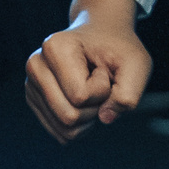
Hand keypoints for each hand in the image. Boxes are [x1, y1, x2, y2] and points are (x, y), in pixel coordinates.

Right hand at [26, 0, 151, 141]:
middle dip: (96, 108)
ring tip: (91, 91)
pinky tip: (83, 101)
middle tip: (99, 84)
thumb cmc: (118, 49)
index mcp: (54, 47)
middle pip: (69, 116)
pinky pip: (61, 132)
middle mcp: (35, 65)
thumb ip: (129, 92)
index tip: (104, 69)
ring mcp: (31, 84)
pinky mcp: (34, 100)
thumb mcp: (137, 64)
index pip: (81, 96)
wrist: (101, 36)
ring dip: (89, 117)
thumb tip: (105, 118)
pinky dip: (80, 125)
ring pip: (65, 129)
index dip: (104, 90)